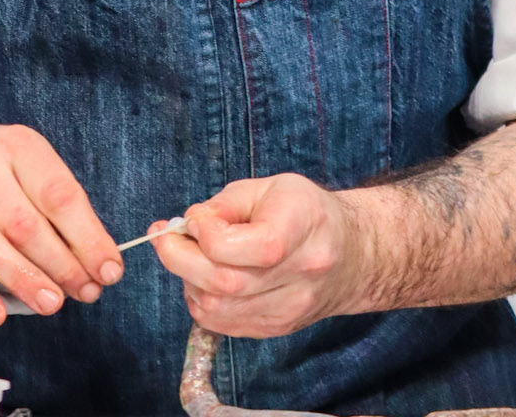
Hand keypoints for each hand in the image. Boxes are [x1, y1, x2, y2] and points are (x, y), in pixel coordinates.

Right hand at [0, 120, 123, 328]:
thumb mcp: (26, 166)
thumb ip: (58, 209)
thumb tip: (96, 260)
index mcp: (16, 146)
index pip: (59, 195)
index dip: (88, 237)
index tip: (108, 269)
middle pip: (24, 222)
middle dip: (60, 264)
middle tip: (84, 291)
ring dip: (22, 279)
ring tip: (50, 303)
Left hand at [150, 175, 369, 338]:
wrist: (351, 255)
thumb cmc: (306, 211)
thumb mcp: (270, 187)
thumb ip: (226, 204)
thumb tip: (188, 224)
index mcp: (302, 229)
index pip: (249, 246)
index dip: (208, 234)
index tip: (193, 218)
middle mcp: (299, 277)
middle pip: (226, 283)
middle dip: (180, 259)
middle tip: (165, 237)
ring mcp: (288, 310)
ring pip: (219, 309)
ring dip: (188, 280)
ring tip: (188, 255)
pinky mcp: (275, 328)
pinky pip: (223, 324)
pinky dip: (201, 301)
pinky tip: (203, 277)